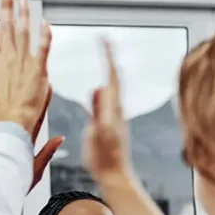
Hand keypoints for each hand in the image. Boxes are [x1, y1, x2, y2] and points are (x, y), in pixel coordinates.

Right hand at [0, 0, 51, 140]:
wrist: (10, 124)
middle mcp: (8, 58)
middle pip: (7, 26)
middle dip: (7, 6)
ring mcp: (24, 63)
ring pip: (25, 32)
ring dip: (25, 14)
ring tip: (24, 0)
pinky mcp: (39, 70)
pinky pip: (44, 48)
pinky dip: (45, 34)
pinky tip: (45, 22)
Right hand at [83, 38, 134, 181]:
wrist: (112, 174)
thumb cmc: (106, 158)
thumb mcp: (100, 132)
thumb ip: (99, 111)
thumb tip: (99, 88)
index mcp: (113, 108)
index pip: (111, 76)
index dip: (107, 57)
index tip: (103, 40)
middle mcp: (114, 108)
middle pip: (113, 76)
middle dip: (109, 57)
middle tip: (104, 40)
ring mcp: (111, 114)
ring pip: (111, 86)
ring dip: (108, 69)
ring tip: (104, 53)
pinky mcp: (106, 122)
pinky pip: (105, 98)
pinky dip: (104, 85)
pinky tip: (101, 84)